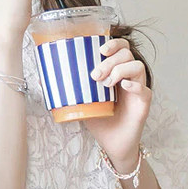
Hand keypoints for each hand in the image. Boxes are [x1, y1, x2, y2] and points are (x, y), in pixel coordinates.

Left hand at [81, 37, 151, 167]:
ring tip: (106, 84)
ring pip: (137, 67)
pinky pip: (144, 89)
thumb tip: (43, 79)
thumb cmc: (100, 122)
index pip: (121, 48)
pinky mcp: (143, 104)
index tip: (100, 50)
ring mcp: (138, 89)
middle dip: (109, 61)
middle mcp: (129, 78)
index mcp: (116, 72)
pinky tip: (124, 87)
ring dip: (120, 71)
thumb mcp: (81, 102)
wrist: (112, 145)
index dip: (114, 43)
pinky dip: (134, 85)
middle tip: (94, 75)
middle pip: (127, 54)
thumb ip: (68, 89)